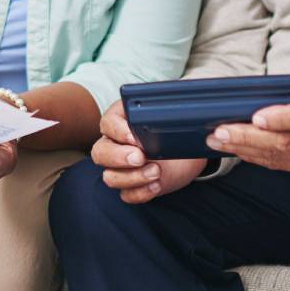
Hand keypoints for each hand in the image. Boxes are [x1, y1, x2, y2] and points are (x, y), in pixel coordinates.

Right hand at [91, 99, 205, 203]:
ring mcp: (122, 168)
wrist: (188, 151)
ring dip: (132, 177)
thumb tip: (178, 95)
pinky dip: (140, 192)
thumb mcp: (174, 112)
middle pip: (100, 153)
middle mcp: (115, 144)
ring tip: (156, 172)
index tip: (134, 137)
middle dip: (119, 157)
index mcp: (121, 120)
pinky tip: (156, 185)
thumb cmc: (175, 127)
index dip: (118, 131)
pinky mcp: (133, 186)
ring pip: (110, 177)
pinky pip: (126, 195)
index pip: (107, 123)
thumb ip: (170, 104)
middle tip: (141, 157)